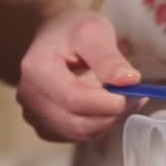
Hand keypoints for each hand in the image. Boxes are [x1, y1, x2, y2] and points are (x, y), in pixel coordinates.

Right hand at [17, 4, 140, 141]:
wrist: (55, 35)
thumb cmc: (72, 29)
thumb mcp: (94, 31)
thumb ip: (109, 57)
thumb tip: (129, 81)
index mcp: (37, 69)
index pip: (74, 99)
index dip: (108, 103)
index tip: (135, 92)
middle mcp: (30, 97)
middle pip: (77, 123)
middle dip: (112, 115)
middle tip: (135, 97)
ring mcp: (34, 115)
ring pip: (79, 133)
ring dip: (108, 121)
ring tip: (124, 99)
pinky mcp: (45, 126)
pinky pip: (76, 136)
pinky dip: (98, 126)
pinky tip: (107, 107)